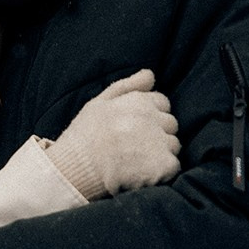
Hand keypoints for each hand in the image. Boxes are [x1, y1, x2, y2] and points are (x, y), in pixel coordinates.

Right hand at [45, 69, 179, 199]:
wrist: (74, 169)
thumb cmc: (84, 136)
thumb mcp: (98, 103)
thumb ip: (126, 86)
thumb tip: (150, 74)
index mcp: (138, 101)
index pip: (162, 103)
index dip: (150, 115)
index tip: (134, 128)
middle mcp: (151, 119)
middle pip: (171, 124)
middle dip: (157, 133)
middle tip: (133, 146)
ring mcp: (159, 142)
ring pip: (173, 145)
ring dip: (160, 153)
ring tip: (135, 161)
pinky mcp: (163, 166)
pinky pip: (173, 166)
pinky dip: (160, 172)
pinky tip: (140, 174)